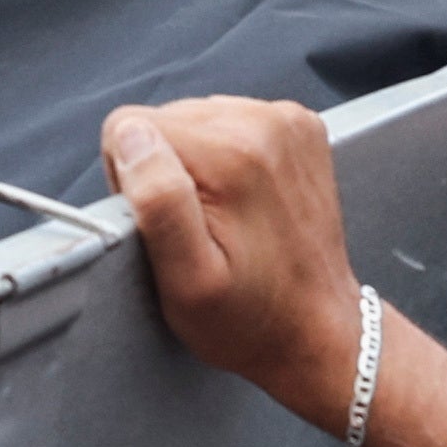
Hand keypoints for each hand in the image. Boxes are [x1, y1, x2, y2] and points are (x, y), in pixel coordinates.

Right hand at [104, 95, 364, 422]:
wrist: (317, 329)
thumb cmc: (250, 317)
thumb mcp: (187, 281)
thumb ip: (157, 201)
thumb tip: (131, 136)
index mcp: (231, 154)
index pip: (129, 125)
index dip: (130, 178)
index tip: (164, 223)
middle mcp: (264, 122)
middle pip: (165, 119)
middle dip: (167, 170)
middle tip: (198, 228)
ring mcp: (288, 121)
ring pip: (196, 118)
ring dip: (199, 164)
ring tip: (225, 217)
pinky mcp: (301, 127)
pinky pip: (232, 121)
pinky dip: (230, 157)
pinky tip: (247, 201)